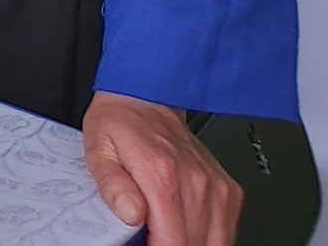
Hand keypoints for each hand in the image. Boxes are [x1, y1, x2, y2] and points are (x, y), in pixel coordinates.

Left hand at [83, 92, 240, 245]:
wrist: (145, 97)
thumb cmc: (120, 122)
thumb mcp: (98, 150)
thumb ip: (112, 185)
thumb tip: (130, 214)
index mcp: (162, 175)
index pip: (172, 242)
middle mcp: (197, 182)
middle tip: (152, 237)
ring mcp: (217, 187)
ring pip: (217, 243)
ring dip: (191, 244)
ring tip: (166, 233)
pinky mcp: (228, 190)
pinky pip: (227, 231)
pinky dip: (208, 237)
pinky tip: (186, 229)